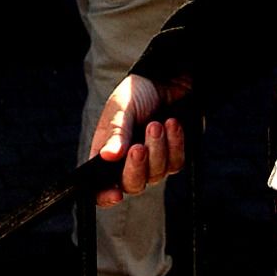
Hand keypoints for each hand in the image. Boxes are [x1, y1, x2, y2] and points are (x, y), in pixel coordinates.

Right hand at [89, 74, 185, 206]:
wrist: (165, 79)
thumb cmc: (137, 93)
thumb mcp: (121, 109)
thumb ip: (116, 133)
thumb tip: (107, 157)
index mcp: (106, 154)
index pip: (100, 186)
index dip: (105, 196)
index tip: (115, 194)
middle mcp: (128, 163)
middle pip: (132, 185)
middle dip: (136, 167)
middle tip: (138, 147)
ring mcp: (153, 162)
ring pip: (156, 174)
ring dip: (157, 149)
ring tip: (156, 124)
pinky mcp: (173, 157)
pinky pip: (176, 163)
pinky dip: (175, 144)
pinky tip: (172, 124)